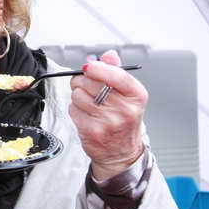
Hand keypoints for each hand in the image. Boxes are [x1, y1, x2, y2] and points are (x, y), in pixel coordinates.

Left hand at [69, 50, 147, 180]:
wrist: (121, 153)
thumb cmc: (123, 120)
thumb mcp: (128, 95)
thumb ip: (117, 72)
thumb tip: (108, 55)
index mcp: (136, 96)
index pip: (116, 74)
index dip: (98, 68)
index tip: (89, 67)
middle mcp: (124, 109)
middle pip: (91, 82)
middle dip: (83, 80)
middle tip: (87, 86)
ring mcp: (108, 121)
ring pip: (78, 95)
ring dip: (78, 96)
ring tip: (89, 103)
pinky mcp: (91, 131)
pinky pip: (73, 109)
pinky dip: (75, 109)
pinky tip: (86, 114)